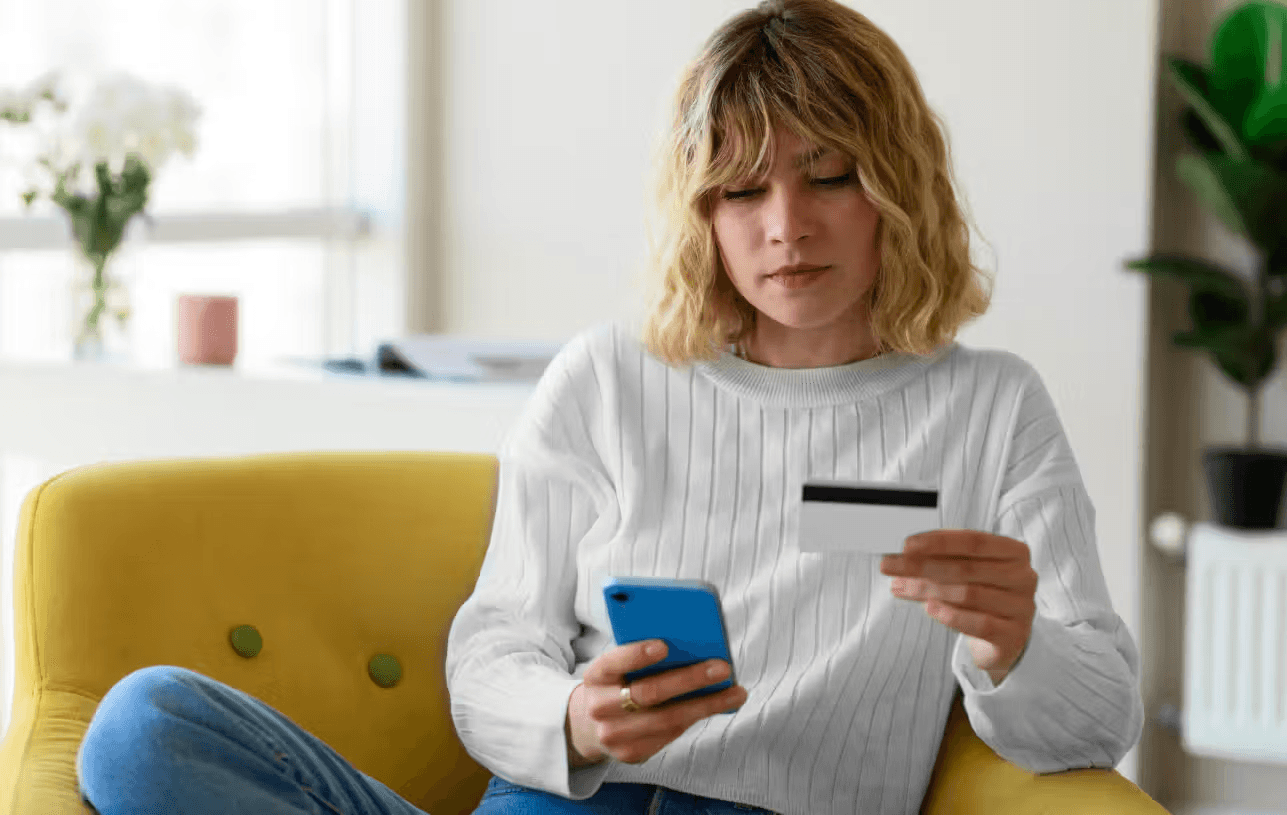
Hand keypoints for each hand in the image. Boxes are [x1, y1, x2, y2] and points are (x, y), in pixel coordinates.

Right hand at [565, 640, 747, 766]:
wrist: (588, 725)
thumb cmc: (616, 683)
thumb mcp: (616, 667)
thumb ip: (641, 656)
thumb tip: (690, 646)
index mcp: (595, 676)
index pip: (613, 663)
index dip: (636, 655)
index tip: (664, 645)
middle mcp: (600, 707)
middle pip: (648, 694)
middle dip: (688, 679)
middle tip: (722, 667)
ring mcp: (614, 735)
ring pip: (667, 719)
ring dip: (706, 704)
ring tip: (735, 692)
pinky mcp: (631, 754)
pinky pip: (670, 734)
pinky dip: (697, 717)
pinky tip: (720, 705)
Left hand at [880, 530, 1036, 684]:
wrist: (1003, 638)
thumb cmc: (980, 594)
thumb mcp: (964, 571)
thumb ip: (940, 559)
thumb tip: (899, 553)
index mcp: (1013, 552)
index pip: (974, 541)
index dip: (938, 541)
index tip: (906, 544)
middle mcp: (1022, 577)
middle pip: (966, 568)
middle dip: (921, 566)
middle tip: (889, 566)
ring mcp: (1021, 607)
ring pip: (968, 594)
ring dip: (928, 590)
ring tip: (902, 587)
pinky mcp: (1014, 635)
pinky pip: (980, 623)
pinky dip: (952, 615)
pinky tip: (929, 608)